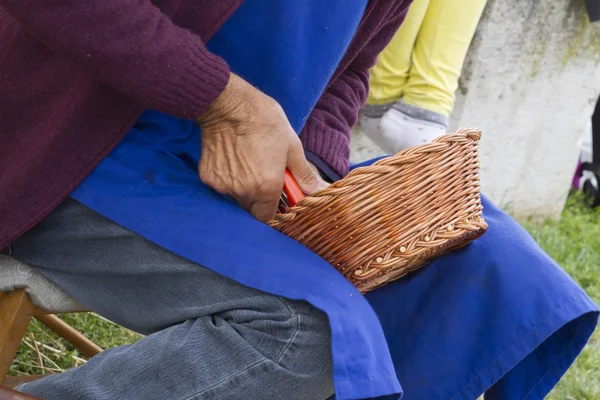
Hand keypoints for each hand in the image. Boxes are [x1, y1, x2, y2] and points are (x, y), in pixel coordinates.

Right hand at [197, 74, 327, 221]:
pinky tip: (232, 160)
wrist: (229, 105)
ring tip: (247, 164)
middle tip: (261, 176)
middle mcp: (244, 191)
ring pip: (235, 198)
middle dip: (258, 199)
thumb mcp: (292, 146)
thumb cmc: (265, 122)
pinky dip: (228, 179)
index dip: (271, 210)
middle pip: (250, 209)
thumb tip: (317, 190)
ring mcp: (224, 185)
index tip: (274, 200)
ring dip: (242, 189)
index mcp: (267, 187)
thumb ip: (303, 174)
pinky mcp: (208, 177)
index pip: (267, 218)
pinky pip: (221, 186)